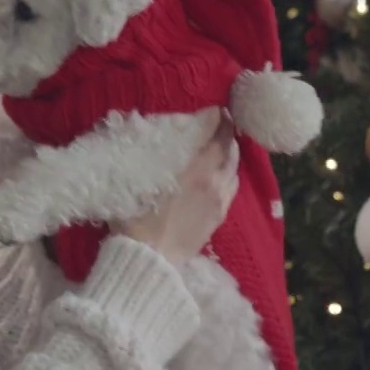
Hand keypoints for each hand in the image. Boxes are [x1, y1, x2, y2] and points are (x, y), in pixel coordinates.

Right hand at [113, 108, 238, 266]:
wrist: (149, 259)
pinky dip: (228, 176)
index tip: (217, 110)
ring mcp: (220, 200)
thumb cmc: (136, 219)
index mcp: (195, 168)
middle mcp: (214, 181)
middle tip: (220, 126)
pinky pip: (231, 189)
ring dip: (229, 156)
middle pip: (230, 150)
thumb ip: (151, 156)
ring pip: (233, 169)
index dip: (219, 119)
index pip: (216, 134)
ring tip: (221, 150)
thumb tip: (149, 138)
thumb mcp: (137, 180)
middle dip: (226, 135)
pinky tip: (220, 177)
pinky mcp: (219, 217)